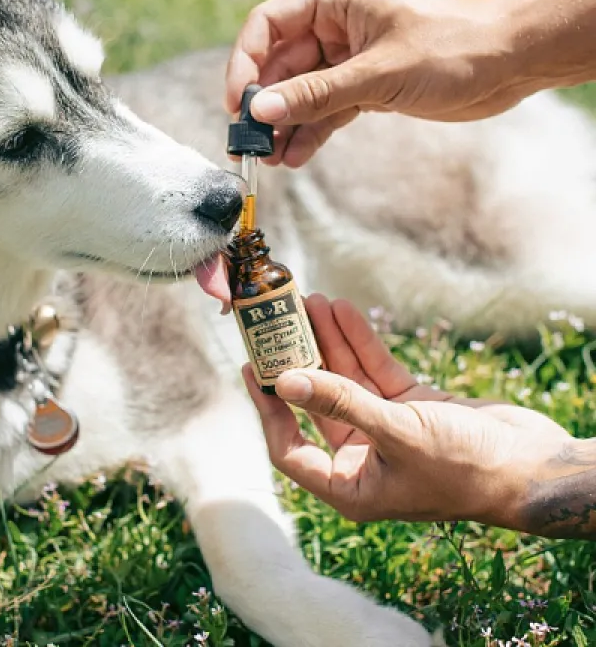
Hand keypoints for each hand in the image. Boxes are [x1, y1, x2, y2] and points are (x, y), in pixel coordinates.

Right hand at [225, 0, 595, 166]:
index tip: (238, 104)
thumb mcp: (377, 73)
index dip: (245, 64)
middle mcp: (334, 25)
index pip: (267, 26)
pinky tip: (297, 157)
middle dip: (264, 105)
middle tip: (250, 144)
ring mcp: (347, 57)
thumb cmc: (453, 48)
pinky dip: (311, 132)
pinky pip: (325, 110)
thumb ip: (316, 95)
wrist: (508, 64)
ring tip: (271, 159)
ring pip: (300, 93)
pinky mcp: (363, 86)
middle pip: (279, 65)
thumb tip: (262, 112)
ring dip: (285, 125)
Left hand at [243, 294, 577, 532]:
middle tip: (279, 322)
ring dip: (328, 342)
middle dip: (299, 361)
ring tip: (311, 302)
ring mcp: (385, 430)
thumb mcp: (398, 433)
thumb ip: (341, 404)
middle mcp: (362, 459)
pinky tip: (342, 312)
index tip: (254, 368)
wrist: (533, 465)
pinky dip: (360, 342)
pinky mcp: (410, 407)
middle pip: (316, 403)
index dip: (268, 409)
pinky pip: (375, 370)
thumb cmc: (468, 467)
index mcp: (350, 486)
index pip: (289, 448)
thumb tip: (287, 382)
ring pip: (344, 380)